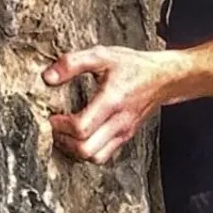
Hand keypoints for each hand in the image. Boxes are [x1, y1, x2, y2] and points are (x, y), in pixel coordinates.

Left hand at [43, 44, 177, 162]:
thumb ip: (72, 63)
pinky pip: (103, 155)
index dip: (60, 125)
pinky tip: (80, 136)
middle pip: (86, 149)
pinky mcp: (125, 137)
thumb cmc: (133, 66)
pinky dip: (87, 151)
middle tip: (56, 127)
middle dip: (64, 141)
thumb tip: (48, 77)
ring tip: (65, 134)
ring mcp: (123, 132)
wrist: (164, 78)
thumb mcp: (102, 55)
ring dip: (75, 149)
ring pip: (95, 157)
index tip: (52, 115)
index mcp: (112, 101)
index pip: (82, 127)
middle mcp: (119, 122)